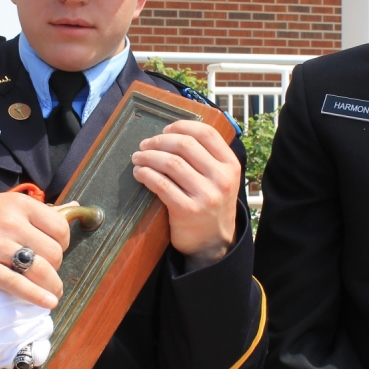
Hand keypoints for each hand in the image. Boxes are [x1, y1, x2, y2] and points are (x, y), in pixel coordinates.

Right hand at [0, 192, 70, 309]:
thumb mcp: (9, 204)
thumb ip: (41, 211)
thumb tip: (78, 206)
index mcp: (20, 205)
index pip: (60, 228)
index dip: (62, 244)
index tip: (53, 251)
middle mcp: (9, 222)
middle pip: (53, 252)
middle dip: (55, 266)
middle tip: (46, 270)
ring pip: (40, 270)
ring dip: (52, 285)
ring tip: (53, 291)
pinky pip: (17, 285)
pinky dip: (36, 296)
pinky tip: (47, 302)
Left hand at [131, 120, 240, 267]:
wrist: (213, 243)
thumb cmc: (212, 204)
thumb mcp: (221, 178)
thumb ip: (206, 157)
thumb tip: (172, 133)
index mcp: (230, 165)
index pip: (206, 133)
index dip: (181, 126)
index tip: (164, 130)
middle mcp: (221, 178)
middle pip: (184, 145)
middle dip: (159, 141)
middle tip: (145, 145)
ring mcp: (206, 195)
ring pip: (171, 163)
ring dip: (148, 157)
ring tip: (138, 158)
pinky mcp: (188, 211)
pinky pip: (161, 184)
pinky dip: (146, 175)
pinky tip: (139, 173)